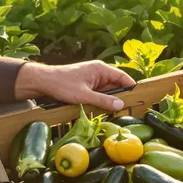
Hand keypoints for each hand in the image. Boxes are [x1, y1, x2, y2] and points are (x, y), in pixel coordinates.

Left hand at [17, 60, 135, 111]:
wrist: (44, 81)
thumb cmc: (62, 85)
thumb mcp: (84, 95)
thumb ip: (103, 101)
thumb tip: (120, 105)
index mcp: (101, 69)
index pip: (123, 77)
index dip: (131, 88)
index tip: (138, 99)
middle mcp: (99, 72)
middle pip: (116, 85)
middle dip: (119, 97)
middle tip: (125, 111)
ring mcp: (93, 78)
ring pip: (107, 91)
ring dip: (109, 101)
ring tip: (113, 113)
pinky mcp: (87, 85)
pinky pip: (99, 93)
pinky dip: (101, 101)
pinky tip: (101, 110)